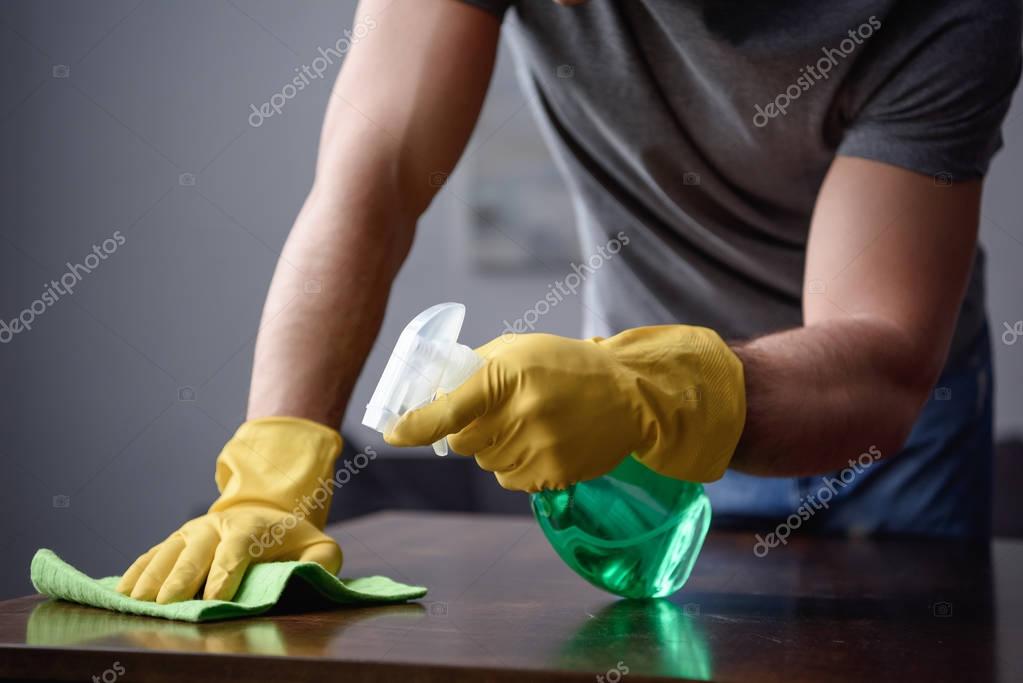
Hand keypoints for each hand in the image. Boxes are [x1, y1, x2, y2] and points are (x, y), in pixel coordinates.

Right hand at [115, 505, 340, 602]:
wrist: (266, 512)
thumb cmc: (291, 540)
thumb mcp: (318, 546)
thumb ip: (320, 561)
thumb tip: (311, 575)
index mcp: (251, 526)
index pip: (236, 549)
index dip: (226, 573)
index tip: (216, 598)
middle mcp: (217, 525)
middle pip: (196, 551)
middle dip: (181, 578)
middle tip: (167, 604)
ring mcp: (191, 531)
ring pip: (168, 552)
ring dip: (152, 577)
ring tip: (138, 602)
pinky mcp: (175, 540)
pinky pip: (151, 555)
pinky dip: (136, 572)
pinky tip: (121, 592)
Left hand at [385, 326, 745, 490]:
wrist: (629, 395)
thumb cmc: (564, 366)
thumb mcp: (518, 350)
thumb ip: (472, 372)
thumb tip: (426, 402)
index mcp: (507, 374)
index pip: (450, 408)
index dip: (416, 424)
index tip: (392, 434)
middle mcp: (521, 413)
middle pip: (460, 441)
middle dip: (466, 429)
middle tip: (498, 410)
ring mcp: (539, 447)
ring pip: (483, 462)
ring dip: (493, 447)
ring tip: (531, 423)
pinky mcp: (552, 475)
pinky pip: (508, 479)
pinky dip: (515, 464)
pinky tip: (543, 441)